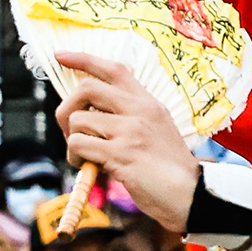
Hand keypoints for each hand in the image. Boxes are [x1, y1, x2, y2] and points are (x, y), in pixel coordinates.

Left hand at [53, 51, 201, 229]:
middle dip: (66, 107)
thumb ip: (130, 117)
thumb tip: (90, 112)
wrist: (191, 194)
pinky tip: (88, 167)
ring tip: (85, 156)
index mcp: (148, 103)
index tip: (60, 56)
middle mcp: (139, 110)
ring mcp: (130, 131)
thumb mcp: (157, 130)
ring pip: (78, 119)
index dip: (83, 59)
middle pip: (87, 88)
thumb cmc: (169, 169)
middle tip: (71, 130)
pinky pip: (79, 144)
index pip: (113, 69)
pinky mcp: (120, 153)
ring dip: (72, 140)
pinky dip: (75, 156)